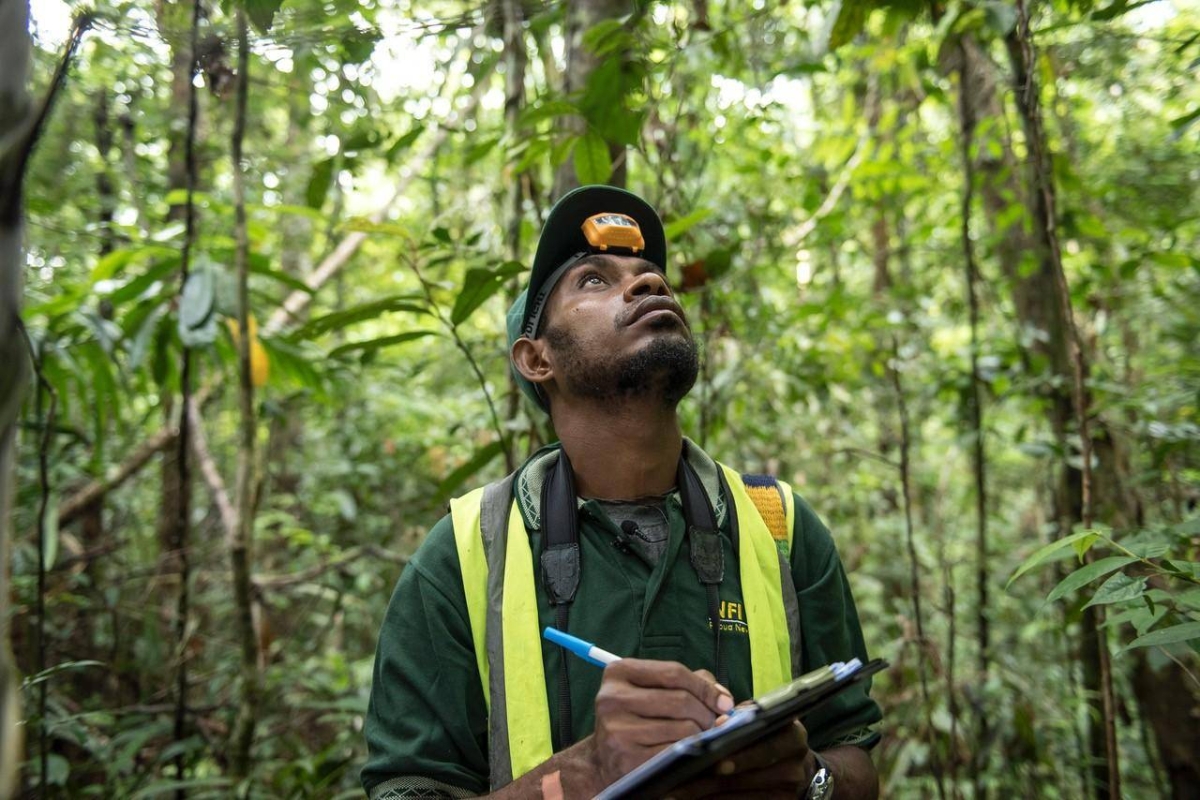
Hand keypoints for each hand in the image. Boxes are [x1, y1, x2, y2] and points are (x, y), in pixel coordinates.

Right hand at [590, 658, 734, 785]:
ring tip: (700, 737)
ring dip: (701, 735)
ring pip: (682, 728)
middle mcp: (612, 698)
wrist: (604, 757)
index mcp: (619, 672)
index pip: (674, 673)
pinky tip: (688, 751)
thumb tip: (723, 699)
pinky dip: (689, 752)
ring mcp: (617, 729)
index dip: (705, 688)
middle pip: (680, 700)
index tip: (725, 702)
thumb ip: (690, 684)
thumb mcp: (654, 690)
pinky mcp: (626, 758)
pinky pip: (674, 752)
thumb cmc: (637, 718)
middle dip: (706, 713)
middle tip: (715, 723)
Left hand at [668, 719, 813, 799]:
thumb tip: (716, 723)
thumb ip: (739, 714)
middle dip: (713, 776)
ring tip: (677, 789)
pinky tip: (692, 799)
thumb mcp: (759, 719)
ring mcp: (787, 790)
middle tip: (681, 775)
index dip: (739, 752)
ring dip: (706, 793)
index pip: (766, 745)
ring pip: (741, 796)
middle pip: (749, 775)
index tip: (711, 754)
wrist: (792, 766)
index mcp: (793, 734)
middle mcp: (795, 765)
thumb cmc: (765, 734)